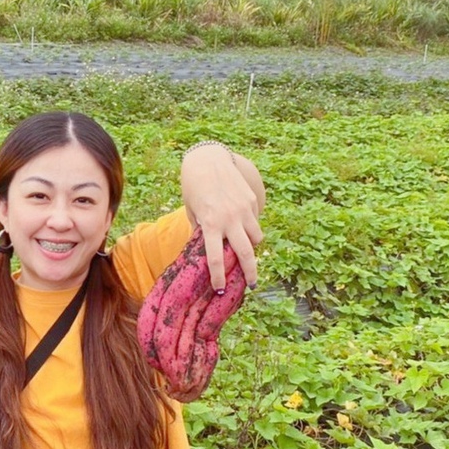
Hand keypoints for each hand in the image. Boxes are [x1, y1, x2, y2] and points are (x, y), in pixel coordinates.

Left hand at [181, 145, 264, 290]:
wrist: (208, 159)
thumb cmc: (194, 186)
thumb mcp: (191, 210)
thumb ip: (200, 229)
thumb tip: (208, 247)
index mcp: (210, 224)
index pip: (216, 258)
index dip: (218, 277)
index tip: (219, 289)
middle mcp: (229, 219)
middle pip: (246, 254)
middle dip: (251, 273)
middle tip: (252, 285)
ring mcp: (243, 209)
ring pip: (256, 238)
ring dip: (253, 247)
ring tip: (247, 251)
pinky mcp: (251, 200)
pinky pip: (255, 221)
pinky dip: (252, 228)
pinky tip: (243, 225)